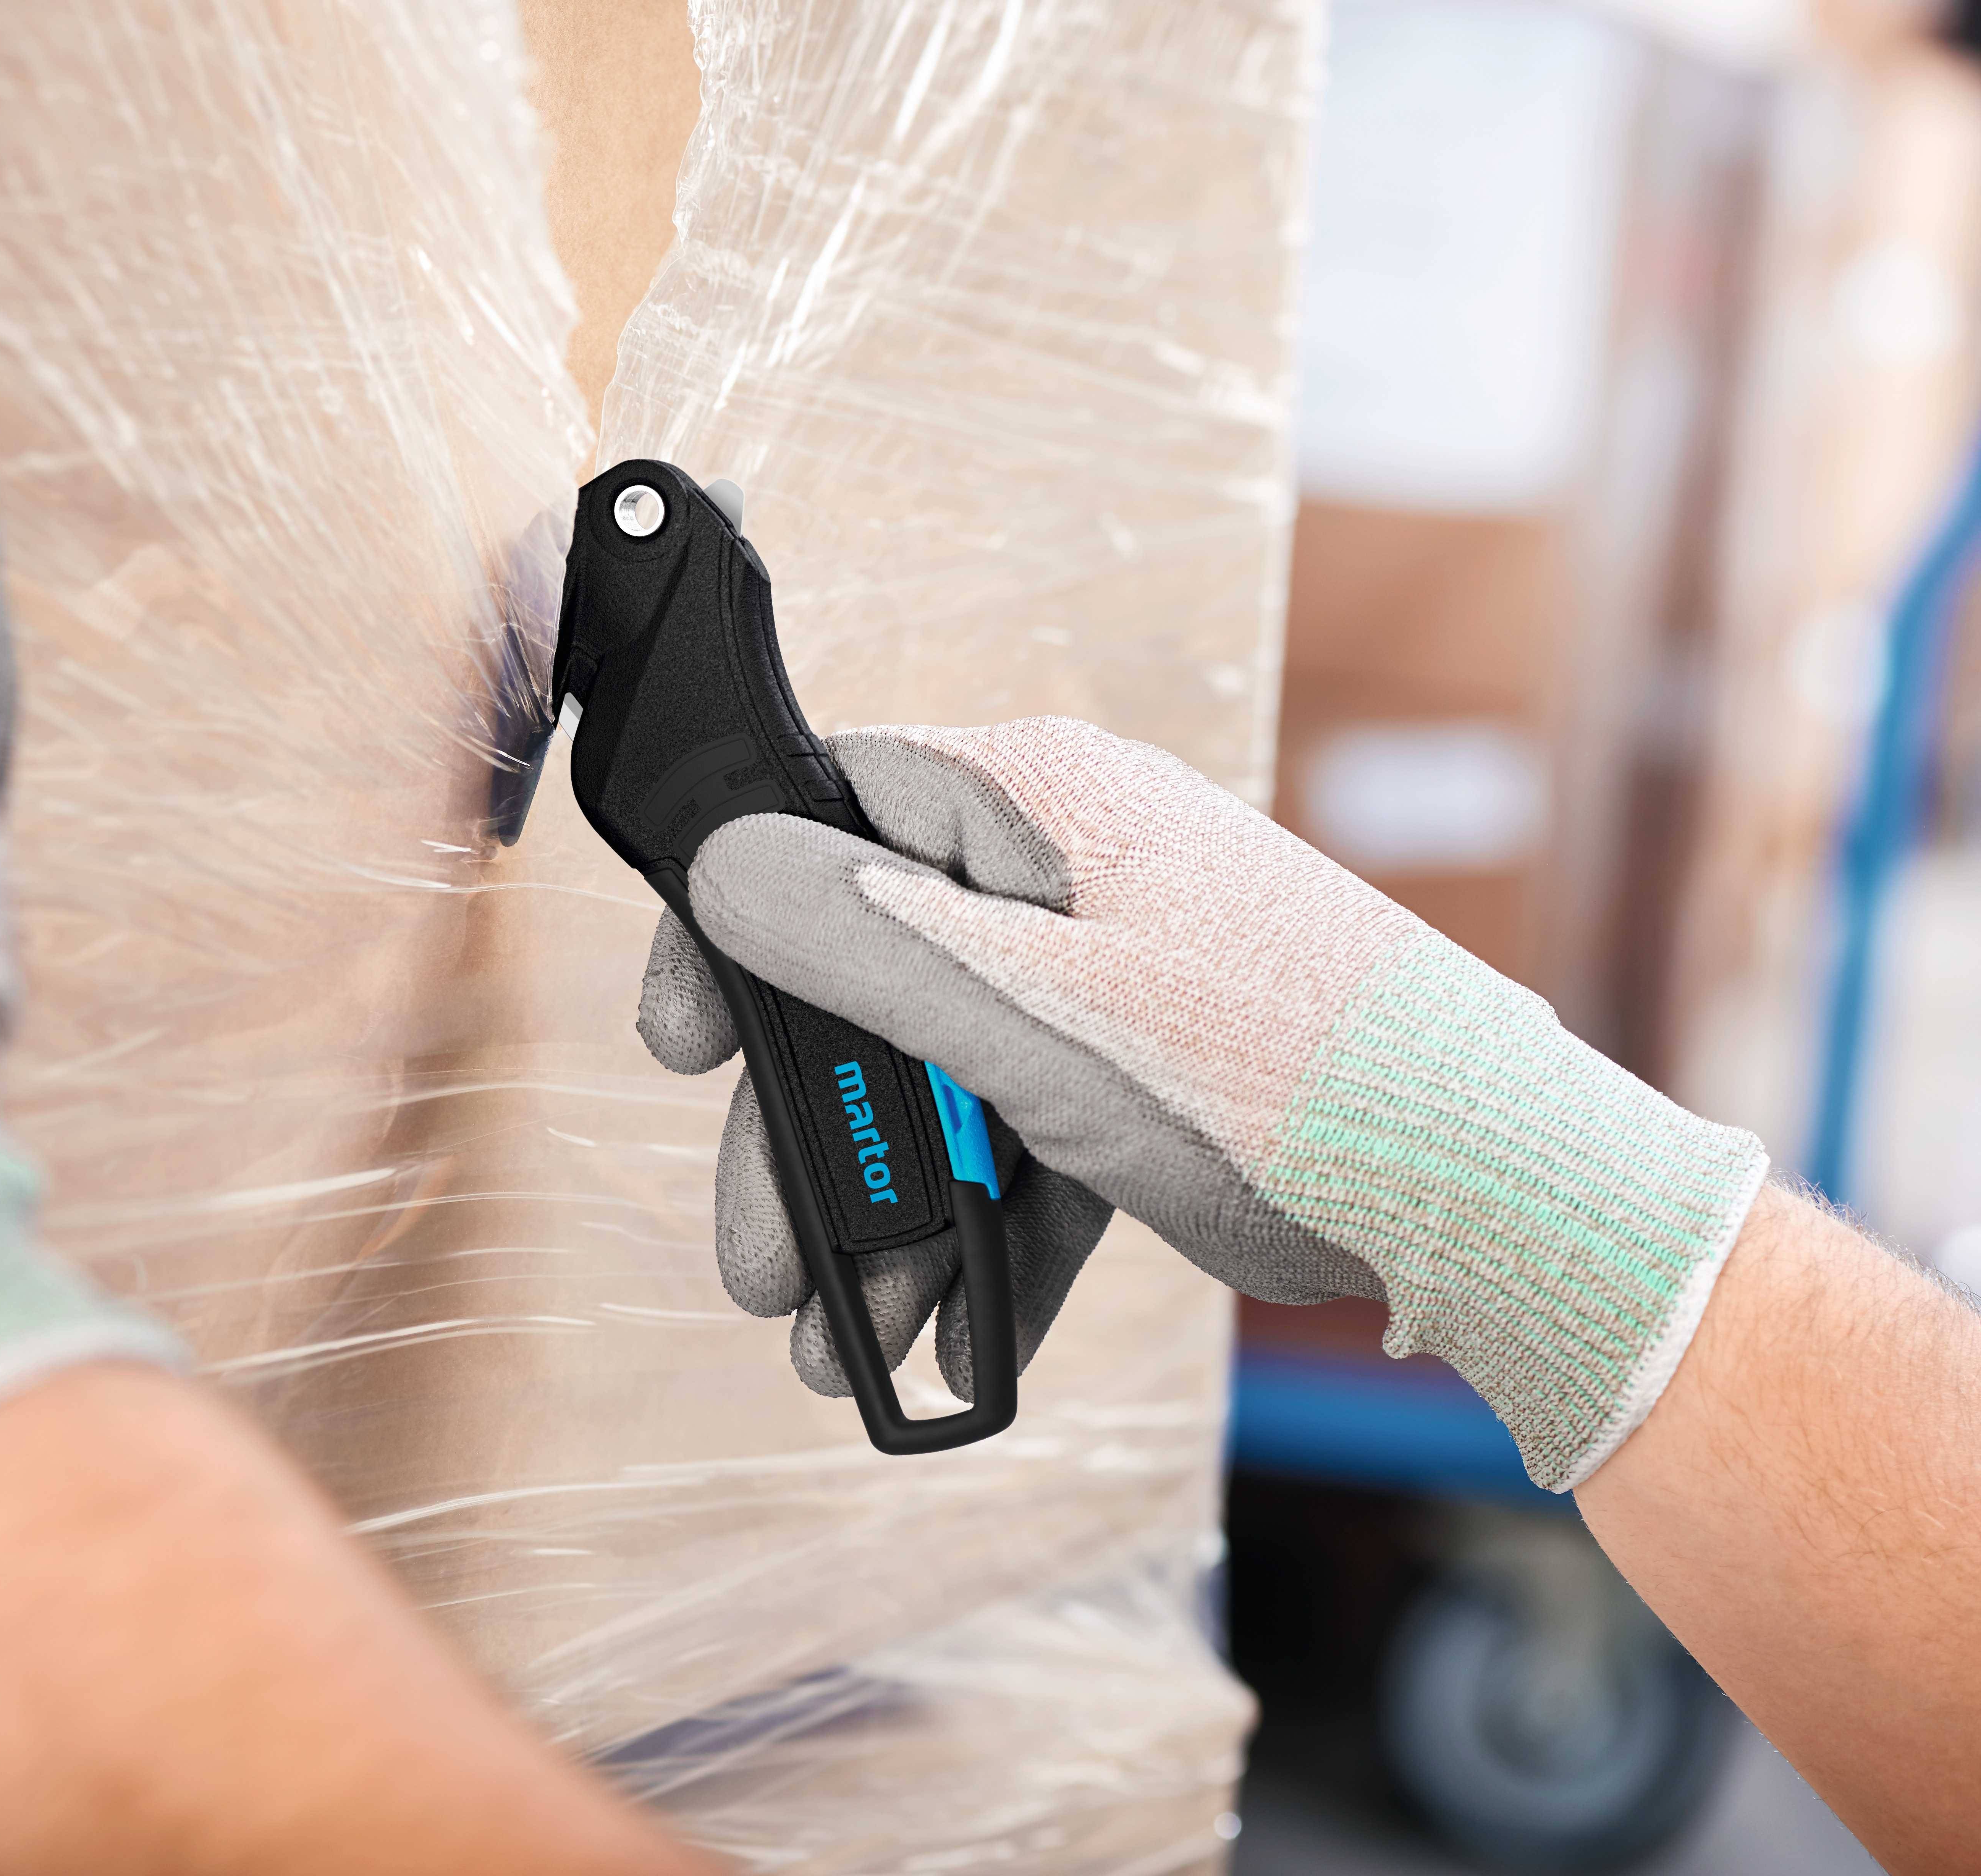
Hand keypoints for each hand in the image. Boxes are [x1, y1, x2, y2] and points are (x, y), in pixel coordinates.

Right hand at [638, 717, 1767, 1488]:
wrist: (1492, 1200)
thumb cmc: (1277, 1081)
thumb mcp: (1035, 1014)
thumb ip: (867, 940)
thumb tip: (724, 860)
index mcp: (1040, 806)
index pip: (828, 814)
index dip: (733, 924)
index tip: (683, 1048)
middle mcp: (1065, 873)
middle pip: (871, 986)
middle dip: (815, 1141)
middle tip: (763, 1267)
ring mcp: (1104, 979)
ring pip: (943, 1085)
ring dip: (891, 1219)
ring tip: (847, 1348)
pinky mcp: (1140, 1076)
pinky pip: (1026, 1146)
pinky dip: (988, 1240)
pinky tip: (949, 1344)